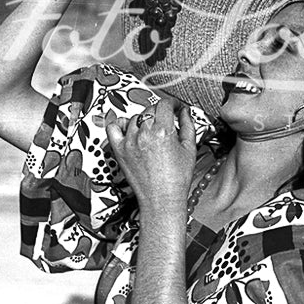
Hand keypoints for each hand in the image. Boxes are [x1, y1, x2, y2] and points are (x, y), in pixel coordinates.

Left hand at [104, 99, 196, 215]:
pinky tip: (130, 128)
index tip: (175, 107)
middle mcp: (144, 134)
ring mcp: (130, 141)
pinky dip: (120, 124)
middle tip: (166, 120)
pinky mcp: (119, 150)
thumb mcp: (190, 149)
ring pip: (135, 117)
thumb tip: (185, 111)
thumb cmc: (177, 179)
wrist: (161, 200)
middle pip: (150, 109)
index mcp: (163, 132)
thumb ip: (188, 125)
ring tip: (152, 129)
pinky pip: (114, 128)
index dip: (172, 103)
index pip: (165, 104)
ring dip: (144, 119)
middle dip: (160, 112)